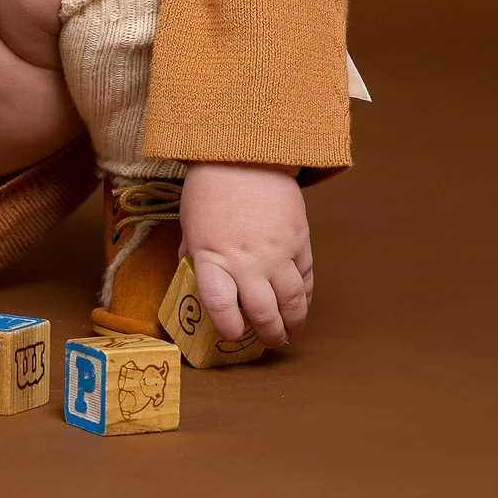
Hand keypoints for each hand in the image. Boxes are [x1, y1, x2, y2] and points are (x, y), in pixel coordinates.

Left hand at [178, 161, 312, 347]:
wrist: (245, 154)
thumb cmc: (210, 189)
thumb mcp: (190, 225)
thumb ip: (194, 256)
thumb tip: (192, 279)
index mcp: (212, 258)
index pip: (221, 307)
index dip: (228, 328)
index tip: (232, 335)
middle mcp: (246, 261)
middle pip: (262, 312)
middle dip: (267, 335)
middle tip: (269, 342)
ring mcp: (277, 252)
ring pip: (291, 302)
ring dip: (292, 322)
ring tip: (288, 330)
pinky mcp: (300, 241)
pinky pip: (306, 278)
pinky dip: (305, 296)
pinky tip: (300, 303)